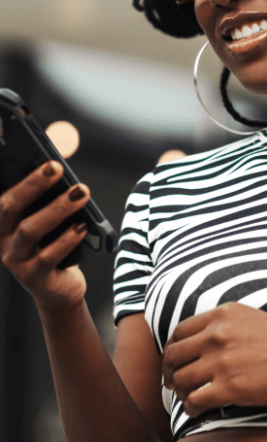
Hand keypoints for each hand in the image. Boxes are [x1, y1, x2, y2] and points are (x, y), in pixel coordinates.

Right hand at [0, 161, 89, 311]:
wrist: (57, 289)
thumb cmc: (52, 246)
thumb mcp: (45, 221)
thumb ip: (44, 200)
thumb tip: (57, 169)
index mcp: (1, 222)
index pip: (1, 196)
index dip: (15, 178)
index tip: (23, 153)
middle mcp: (2, 240)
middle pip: (9, 207)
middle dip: (32, 184)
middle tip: (56, 166)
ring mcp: (15, 260)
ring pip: (30, 230)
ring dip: (57, 208)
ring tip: (81, 192)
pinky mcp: (34, 277)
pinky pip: (49, 256)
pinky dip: (68, 238)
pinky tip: (83, 225)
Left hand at [162, 302, 266, 416]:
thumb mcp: (251, 319)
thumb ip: (223, 325)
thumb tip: (200, 343)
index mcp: (223, 314)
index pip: (179, 331)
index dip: (171, 350)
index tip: (174, 361)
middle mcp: (218, 334)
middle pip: (174, 355)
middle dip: (169, 372)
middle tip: (173, 382)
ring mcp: (222, 360)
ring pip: (181, 379)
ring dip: (181, 391)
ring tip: (190, 396)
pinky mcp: (230, 387)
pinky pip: (194, 400)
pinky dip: (192, 407)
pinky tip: (199, 408)